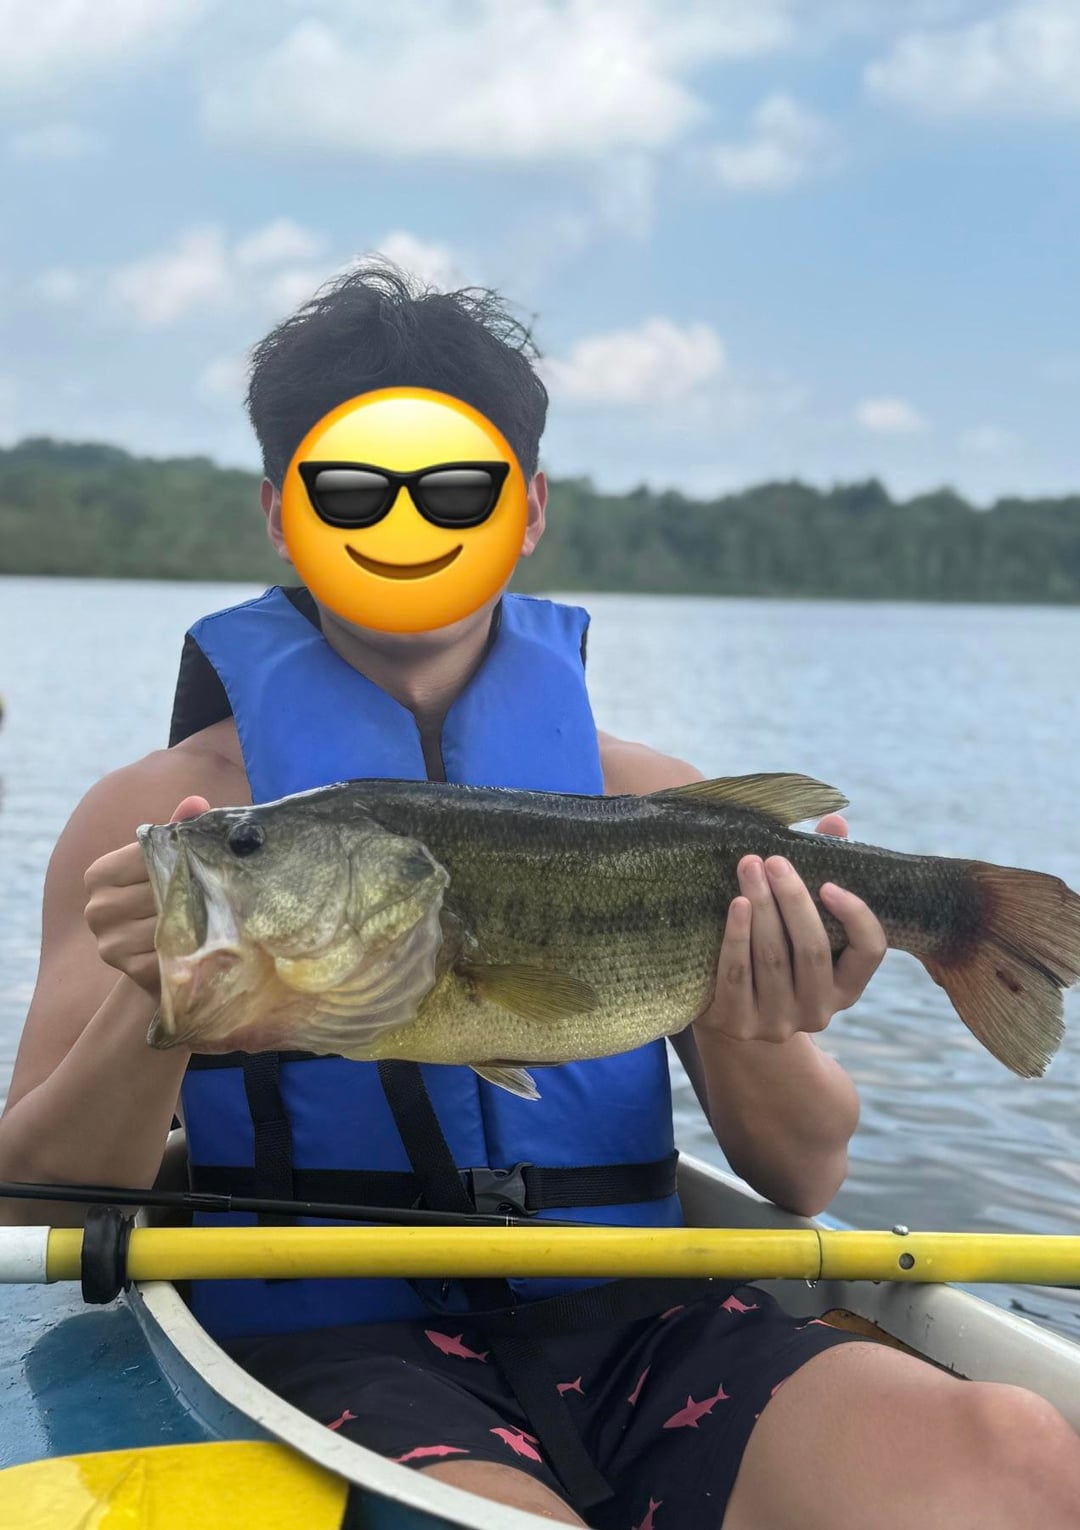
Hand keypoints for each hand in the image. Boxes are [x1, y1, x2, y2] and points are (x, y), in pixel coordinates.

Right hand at [84, 796, 208, 995]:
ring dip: (201, 919)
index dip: (185, 858)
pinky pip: (173, 951)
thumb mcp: (172, 862)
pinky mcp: (130, 969)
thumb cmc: (169, 897)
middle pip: (161, 889)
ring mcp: (109, 942)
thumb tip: (195, 802)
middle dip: (196, 889)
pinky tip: (206, 942)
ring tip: (222, 913)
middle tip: (228, 888)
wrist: (166, 955)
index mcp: (99, 874)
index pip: (149, 856)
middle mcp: (97, 908)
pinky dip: (194, 946)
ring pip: (171, 920)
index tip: (212, 861)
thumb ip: (179, 831)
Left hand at [705, 813, 886, 1043]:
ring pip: (773, 958)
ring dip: (761, 907)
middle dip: (792, 899)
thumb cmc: (775, 950)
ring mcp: (779, 1022)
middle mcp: (819, 1010)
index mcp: (847, 985)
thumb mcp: (801, 920)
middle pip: (813, 950)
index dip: (855, 916)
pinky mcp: (738, 1025)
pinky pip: (736, 976)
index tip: (829, 883)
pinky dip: (736, 937)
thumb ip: (824, 871)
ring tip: (748, 866)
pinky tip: (736, 905)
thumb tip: (834, 821)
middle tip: (773, 859)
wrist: (726, 1011)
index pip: (871, 951)